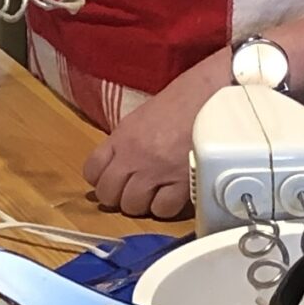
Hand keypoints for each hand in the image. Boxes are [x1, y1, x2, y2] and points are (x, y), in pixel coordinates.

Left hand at [82, 53, 228, 218]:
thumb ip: (126, 141)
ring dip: (142, 205)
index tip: (111, 181)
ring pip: (133, 206)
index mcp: (121, 136)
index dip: (100, 180)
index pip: (92, 170)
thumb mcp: (142, 116)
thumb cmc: (182, 99)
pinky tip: (172, 196)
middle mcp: (134, 156)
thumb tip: (120, 161)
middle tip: (131, 192)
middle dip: (117, 197)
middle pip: (108, 194)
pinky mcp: (182, 182)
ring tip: (153, 195)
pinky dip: (166, 208)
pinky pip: (163, 209)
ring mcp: (157, 170)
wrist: (212, 95)